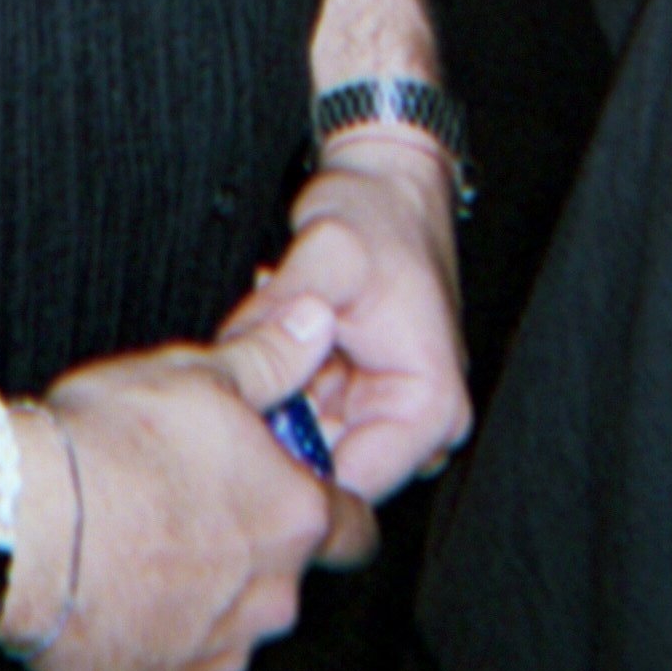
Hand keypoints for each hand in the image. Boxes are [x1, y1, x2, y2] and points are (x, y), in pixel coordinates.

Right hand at [18, 296, 376, 670]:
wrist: (23, 526)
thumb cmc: (110, 447)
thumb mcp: (195, 374)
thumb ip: (267, 359)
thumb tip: (314, 323)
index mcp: (291, 518)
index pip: (354, 527)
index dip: (331, 505)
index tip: (295, 487)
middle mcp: (270, 598)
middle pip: (282, 577)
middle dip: (248, 547)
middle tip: (188, 502)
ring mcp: (217, 655)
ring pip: (230, 623)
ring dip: (201, 592)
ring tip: (138, 543)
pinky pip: (174, 666)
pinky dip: (154, 636)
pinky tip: (114, 593)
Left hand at [233, 131, 470, 501]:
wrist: (385, 184)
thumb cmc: (377, 214)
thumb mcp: (330, 250)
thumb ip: (287, 307)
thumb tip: (240, 355)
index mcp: (430, 407)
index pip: (353, 486)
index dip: (289, 467)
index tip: (243, 426)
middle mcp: (416, 425)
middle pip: (324, 466)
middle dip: (274, 422)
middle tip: (242, 365)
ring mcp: (382, 411)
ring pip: (306, 439)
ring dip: (272, 395)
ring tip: (263, 332)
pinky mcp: (354, 395)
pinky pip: (301, 408)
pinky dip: (277, 378)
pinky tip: (271, 331)